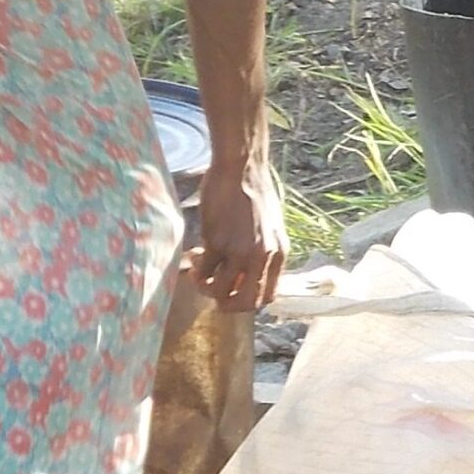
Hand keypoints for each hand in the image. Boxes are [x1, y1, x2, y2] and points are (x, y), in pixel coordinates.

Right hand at [191, 160, 286, 311]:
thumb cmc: (254, 191)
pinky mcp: (217, 243)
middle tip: (215, 292)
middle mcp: (262, 257)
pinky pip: (204, 271)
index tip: (235, 290)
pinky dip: (197, 269)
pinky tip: (194, 255)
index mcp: (279, 253)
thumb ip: (263, 251)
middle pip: (247, 303)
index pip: (268, 296)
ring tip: (200, 271)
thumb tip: (247, 272)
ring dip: (207, 287)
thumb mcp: (270, 227)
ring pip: (221, 292)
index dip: (249, 300)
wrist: (242, 169)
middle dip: (228, 304)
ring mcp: (239, 252)